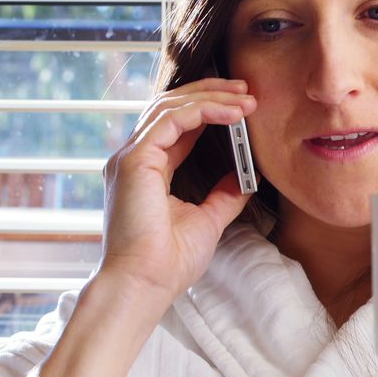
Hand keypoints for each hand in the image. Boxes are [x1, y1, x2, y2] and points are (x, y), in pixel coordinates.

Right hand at [98, 78, 255, 314]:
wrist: (145, 285)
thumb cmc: (168, 263)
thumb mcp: (208, 220)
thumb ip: (224, 195)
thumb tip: (246, 178)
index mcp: (149, 170)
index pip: (178, 125)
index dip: (210, 109)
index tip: (244, 106)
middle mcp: (135, 158)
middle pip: (172, 106)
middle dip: (211, 93)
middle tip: (247, 90)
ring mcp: (130, 157)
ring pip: (170, 106)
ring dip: (211, 97)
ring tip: (246, 99)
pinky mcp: (134, 161)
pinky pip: (171, 119)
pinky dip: (204, 110)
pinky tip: (232, 113)